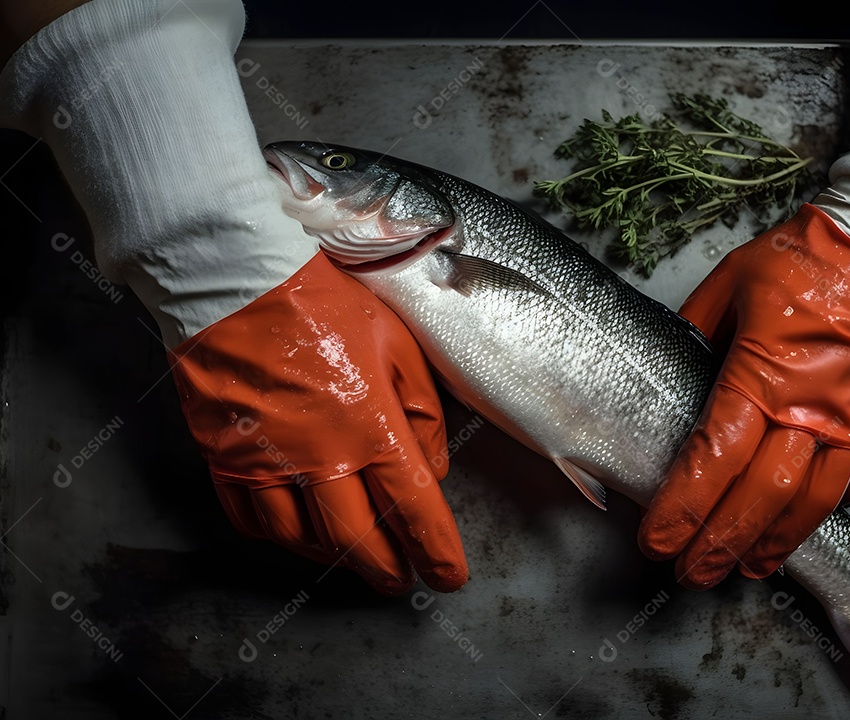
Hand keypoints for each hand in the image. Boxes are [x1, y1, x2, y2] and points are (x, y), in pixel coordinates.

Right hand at [170, 251, 466, 594]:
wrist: (235, 279)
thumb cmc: (324, 303)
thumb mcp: (397, 346)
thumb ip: (422, 412)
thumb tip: (431, 467)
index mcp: (370, 426)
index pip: (414, 508)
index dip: (436, 551)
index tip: (448, 576)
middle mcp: (319, 456)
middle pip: (358, 541)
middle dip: (387, 570)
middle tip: (401, 581)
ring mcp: (266, 462)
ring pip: (302, 541)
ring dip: (334, 560)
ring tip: (354, 560)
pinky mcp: (225, 457)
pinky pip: (251, 520)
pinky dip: (278, 539)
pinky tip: (296, 536)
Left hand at [638, 204, 849, 588]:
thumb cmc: (806, 257)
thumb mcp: (729, 284)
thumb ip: (695, 333)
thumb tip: (670, 369)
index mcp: (763, 374)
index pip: (714, 458)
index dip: (682, 508)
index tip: (658, 541)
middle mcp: (812, 409)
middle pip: (760, 498)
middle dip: (720, 544)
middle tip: (692, 574)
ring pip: (812, 504)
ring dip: (775, 543)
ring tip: (746, 569)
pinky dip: (828, 510)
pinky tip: (802, 526)